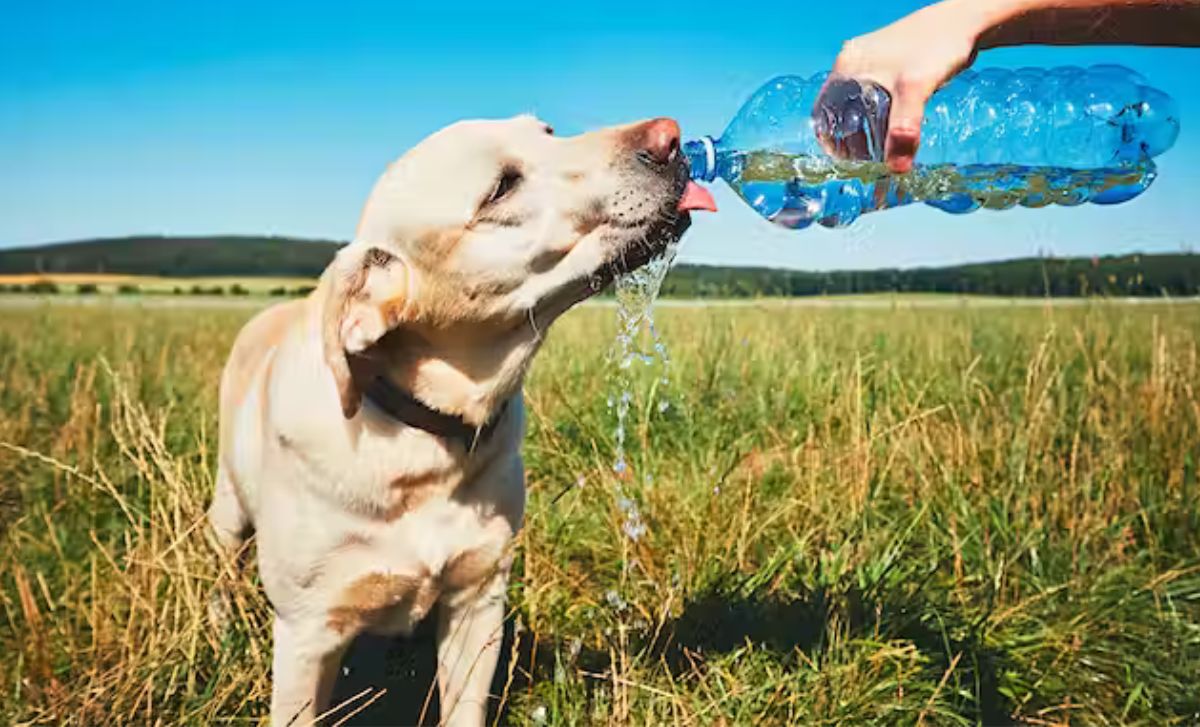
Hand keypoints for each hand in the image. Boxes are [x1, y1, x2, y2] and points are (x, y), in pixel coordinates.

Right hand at [828, 0, 992, 172]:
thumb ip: (904, 129)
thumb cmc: (937, 46)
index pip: (824, 112)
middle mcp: (854, 64)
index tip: (846, 163)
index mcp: (847, 67)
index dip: (830, 140)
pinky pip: (875, 99)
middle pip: (840, 112)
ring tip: (883, 151)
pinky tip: (896, 130)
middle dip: (851, 139)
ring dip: (867, 130)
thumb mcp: (916, 89)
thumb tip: (897, 169)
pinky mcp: (889, 66)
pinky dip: (881, 118)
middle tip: (867, 163)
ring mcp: (871, 64)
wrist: (966, 21)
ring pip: (859, 106)